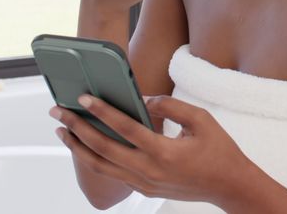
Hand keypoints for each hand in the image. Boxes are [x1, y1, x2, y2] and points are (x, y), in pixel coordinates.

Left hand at [51, 94, 254, 206]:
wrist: (229, 186)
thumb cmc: (219, 149)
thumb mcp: (201, 120)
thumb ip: (171, 106)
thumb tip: (143, 100)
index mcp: (164, 152)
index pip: (125, 128)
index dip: (102, 112)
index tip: (83, 98)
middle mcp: (149, 171)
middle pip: (103, 149)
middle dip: (77, 129)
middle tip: (57, 111)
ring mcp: (144, 183)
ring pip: (101, 166)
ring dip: (78, 147)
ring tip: (62, 130)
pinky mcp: (144, 189)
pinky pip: (113, 173)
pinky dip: (95, 159)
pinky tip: (85, 146)